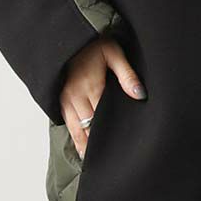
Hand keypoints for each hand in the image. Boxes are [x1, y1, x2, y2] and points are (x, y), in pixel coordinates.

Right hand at [59, 38, 144, 157]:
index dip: (112, 133)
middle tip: (113, 162)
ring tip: (97, 165)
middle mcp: (76, 97)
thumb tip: (140, 94)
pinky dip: (76, 139)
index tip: (122, 148)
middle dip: (100, 143)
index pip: (104, 117)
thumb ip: (126, 74)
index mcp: (92, 87)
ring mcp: (66, 101)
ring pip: (78, 130)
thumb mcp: (113, 53)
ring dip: (87, 146)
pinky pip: (68, 125)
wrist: (66, 36)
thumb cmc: (92, 44)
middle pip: (90, 127)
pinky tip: (84, 151)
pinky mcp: (61, 101)